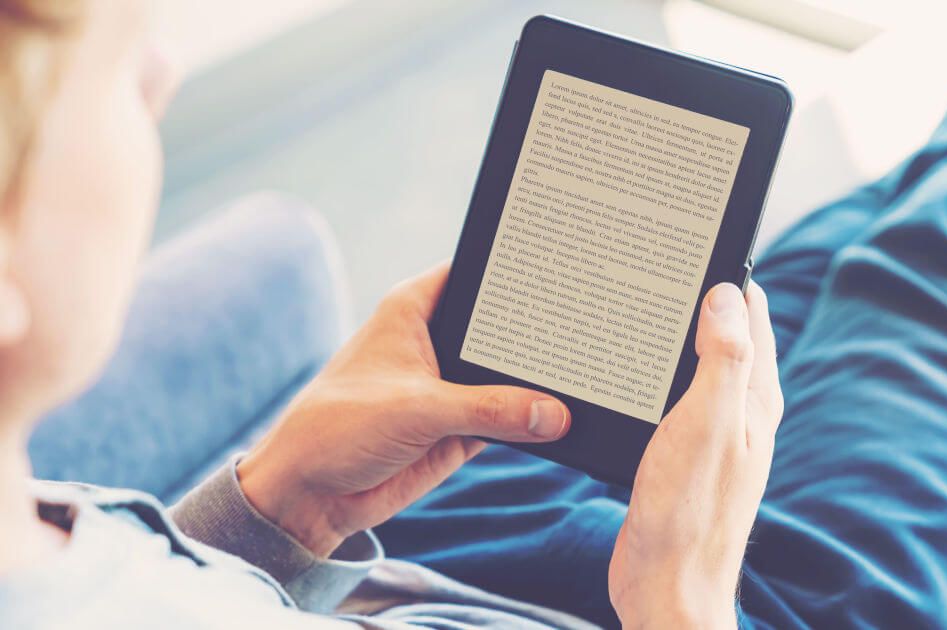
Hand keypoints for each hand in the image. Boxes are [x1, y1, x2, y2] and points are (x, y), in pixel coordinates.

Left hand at [237, 262, 571, 555]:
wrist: (308, 495)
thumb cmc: (338, 427)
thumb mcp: (419, 409)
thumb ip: (490, 409)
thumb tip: (554, 414)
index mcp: (414, 309)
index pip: (476, 278)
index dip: (517, 275)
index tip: (566, 275)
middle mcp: (435, 342)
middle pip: (502, 330)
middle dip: (539, 337)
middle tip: (587, 335)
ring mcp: (450, 387)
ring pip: (508, 379)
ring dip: (536, 387)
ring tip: (586, 381)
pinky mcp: (460, 429)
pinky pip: (507, 420)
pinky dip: (531, 424)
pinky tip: (565, 421)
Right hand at [609, 282, 783, 627]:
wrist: (667, 585)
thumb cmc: (689, 511)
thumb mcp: (708, 424)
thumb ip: (724, 358)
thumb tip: (729, 294)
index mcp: (756, 400)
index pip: (755, 318)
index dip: (733, 278)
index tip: (702, 243)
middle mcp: (742, 414)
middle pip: (730, 338)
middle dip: (706, 300)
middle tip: (666, 264)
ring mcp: (714, 437)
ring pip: (701, 366)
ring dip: (681, 337)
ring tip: (647, 305)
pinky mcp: (684, 457)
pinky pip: (677, 398)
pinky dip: (661, 375)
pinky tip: (633, 374)